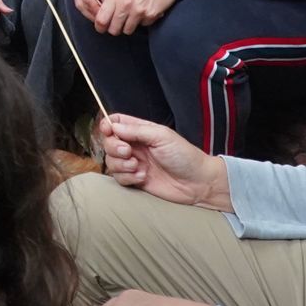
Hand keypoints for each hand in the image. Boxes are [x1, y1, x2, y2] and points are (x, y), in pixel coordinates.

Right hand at [69, 0, 126, 25]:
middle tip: (104, 23)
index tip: (109, 20)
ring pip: (76, 0)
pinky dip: (83, 2)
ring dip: (87, 10)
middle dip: (92, 15)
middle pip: (81, 3)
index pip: (91, 1)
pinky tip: (93, 5)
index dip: (99, 14)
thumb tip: (107, 6)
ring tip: (99, 17)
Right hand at [98, 112, 229, 209]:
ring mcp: (134, 163)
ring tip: (139, 167)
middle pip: (109, 143)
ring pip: (111, 162)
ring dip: (122, 165)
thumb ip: (136, 130)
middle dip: (114, 148)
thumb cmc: (184, 156)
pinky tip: (143, 177)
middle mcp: (135, 146)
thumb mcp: (161, 136)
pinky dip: (128, 177)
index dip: (107, 125)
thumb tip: (113, 126)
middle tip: (129, 152)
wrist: (197, 183)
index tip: (108, 131)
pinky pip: (119, 178)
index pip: (116, 123)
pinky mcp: (135, 180)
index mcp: (141, 131)